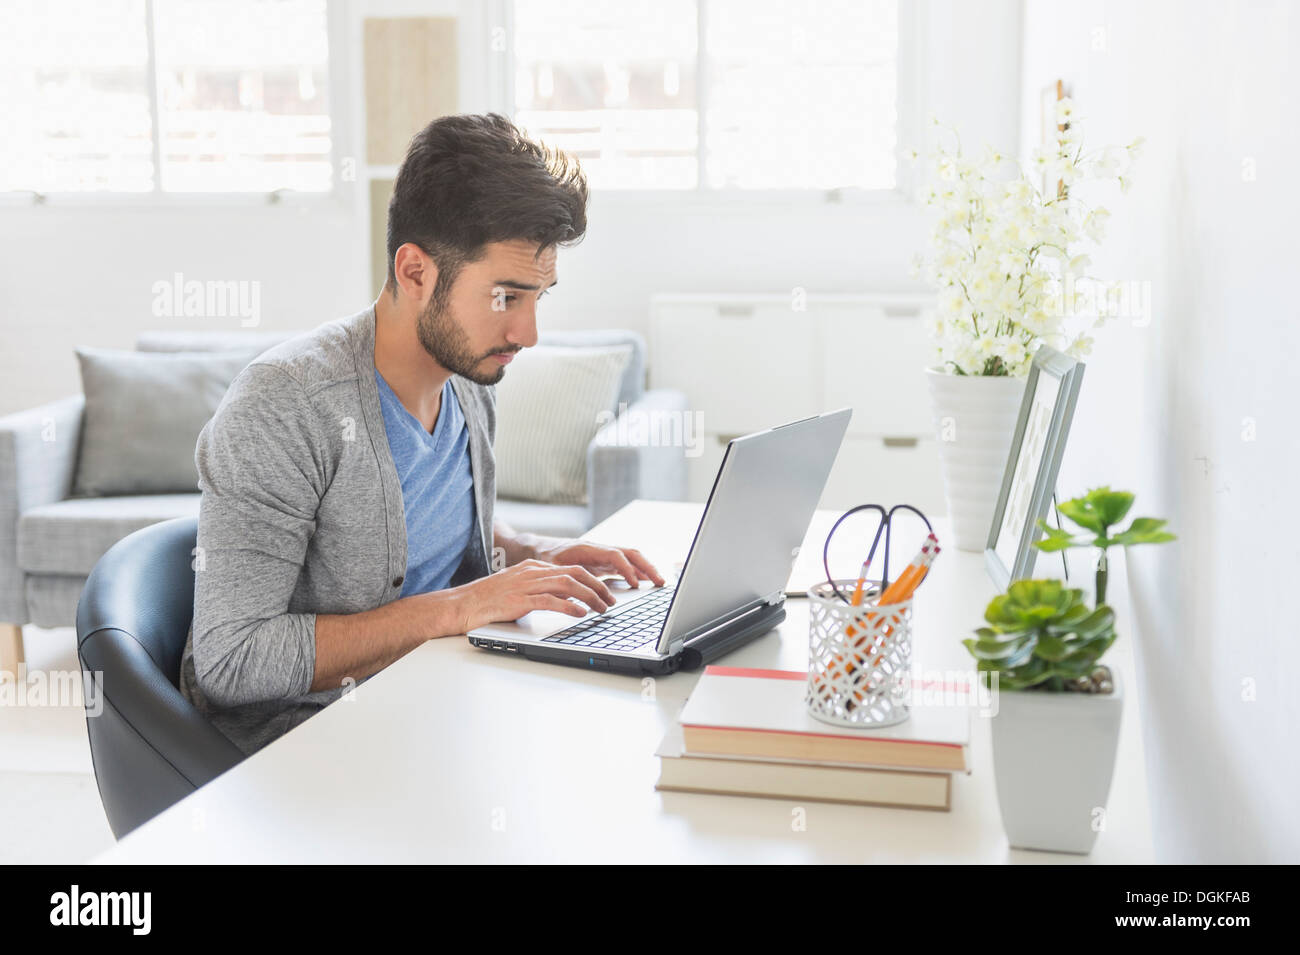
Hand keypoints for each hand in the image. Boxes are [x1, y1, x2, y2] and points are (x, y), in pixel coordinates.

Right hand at [450, 559, 617, 631]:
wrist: (462, 604)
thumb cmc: (488, 601)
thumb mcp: (518, 589)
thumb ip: (540, 591)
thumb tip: (566, 601)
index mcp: (533, 567)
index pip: (571, 568)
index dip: (592, 580)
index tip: (605, 592)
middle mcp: (532, 572)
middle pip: (574, 573)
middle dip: (597, 587)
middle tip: (611, 601)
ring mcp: (526, 585)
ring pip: (567, 585)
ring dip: (590, 597)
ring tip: (602, 609)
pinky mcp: (519, 600)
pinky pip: (550, 601)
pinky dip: (570, 607)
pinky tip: (580, 614)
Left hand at [532, 539, 664, 588]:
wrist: (536, 549)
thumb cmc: (543, 557)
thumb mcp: (550, 569)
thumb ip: (564, 581)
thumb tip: (574, 598)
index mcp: (588, 549)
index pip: (615, 556)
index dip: (627, 569)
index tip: (635, 584)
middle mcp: (599, 551)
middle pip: (630, 554)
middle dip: (647, 567)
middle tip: (660, 582)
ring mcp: (602, 557)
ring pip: (630, 559)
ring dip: (645, 570)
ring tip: (659, 583)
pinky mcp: (602, 564)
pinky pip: (624, 566)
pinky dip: (636, 573)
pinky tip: (644, 583)